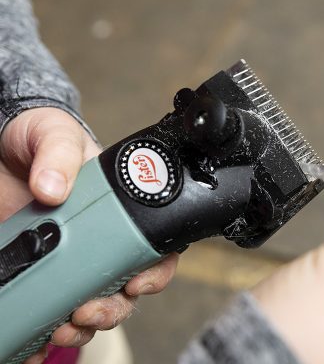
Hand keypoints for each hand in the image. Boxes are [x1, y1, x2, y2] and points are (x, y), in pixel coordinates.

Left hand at [0, 108, 178, 363]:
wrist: (0, 148)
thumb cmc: (39, 135)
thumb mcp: (54, 133)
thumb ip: (59, 153)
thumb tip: (55, 189)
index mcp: (121, 209)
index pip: (155, 248)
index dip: (156, 272)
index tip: (136, 284)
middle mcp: (102, 240)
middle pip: (126, 289)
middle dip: (113, 309)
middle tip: (87, 311)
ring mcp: (71, 259)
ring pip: (93, 307)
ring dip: (83, 328)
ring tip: (62, 329)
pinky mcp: (40, 271)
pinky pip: (50, 311)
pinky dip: (45, 335)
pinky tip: (35, 342)